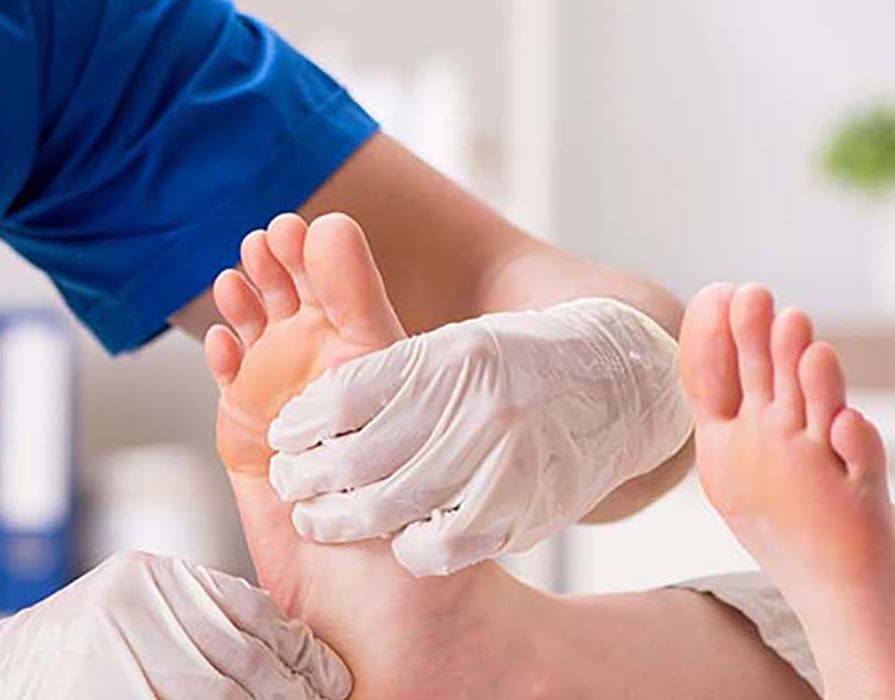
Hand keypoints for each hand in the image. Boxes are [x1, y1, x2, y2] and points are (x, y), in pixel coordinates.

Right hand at [0, 552, 350, 698]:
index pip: (252, 617)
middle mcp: (136, 611)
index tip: (329, 683)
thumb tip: (295, 659)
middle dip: (290, 696)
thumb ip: (194, 618)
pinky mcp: (113, 692)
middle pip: (245, 667)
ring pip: (223, 695)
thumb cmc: (63, 653)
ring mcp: (120, 660)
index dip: (302, 659)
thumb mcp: (128, 609)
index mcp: (149, 581)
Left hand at [266, 297, 692, 575]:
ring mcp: (503, 461)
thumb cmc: (512, 365)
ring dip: (343, 520)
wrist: (613, 386)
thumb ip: (392, 371)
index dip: (302, 424)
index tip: (281, 438)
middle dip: (309, 479)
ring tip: (317, 520)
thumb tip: (310, 407)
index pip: (347, 396)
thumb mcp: (454, 346)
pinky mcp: (523, 507)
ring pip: (394, 506)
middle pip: (360, 458)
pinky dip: (409, 548)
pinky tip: (392, 541)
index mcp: (450, 357)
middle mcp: (476, 408)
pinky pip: (446, 544)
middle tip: (289, 486)